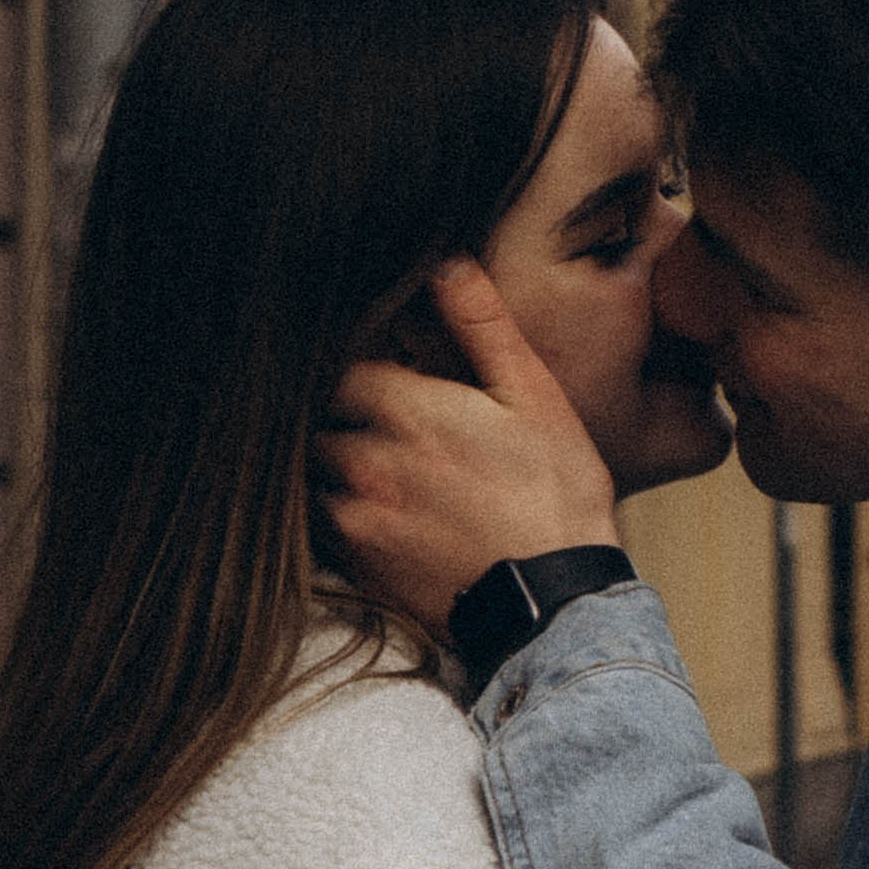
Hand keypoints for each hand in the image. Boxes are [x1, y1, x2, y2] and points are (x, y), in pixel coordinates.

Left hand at [317, 259, 620, 633]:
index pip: (336, 365)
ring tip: (376, 467)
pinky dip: (335, 513)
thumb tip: (447, 263)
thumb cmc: (555, 496)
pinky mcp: (356, 566)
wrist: (556, 604)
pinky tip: (378, 514)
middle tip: (373, 417)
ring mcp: (354, 518)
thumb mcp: (534, 399)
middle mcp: (364, 461)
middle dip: (338, 413)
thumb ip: (482, 327)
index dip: (352, 363)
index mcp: (404, 409)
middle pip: (316, 418)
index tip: (376, 371)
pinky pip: (319, 527)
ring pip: (312, 472)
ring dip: (332, 463)